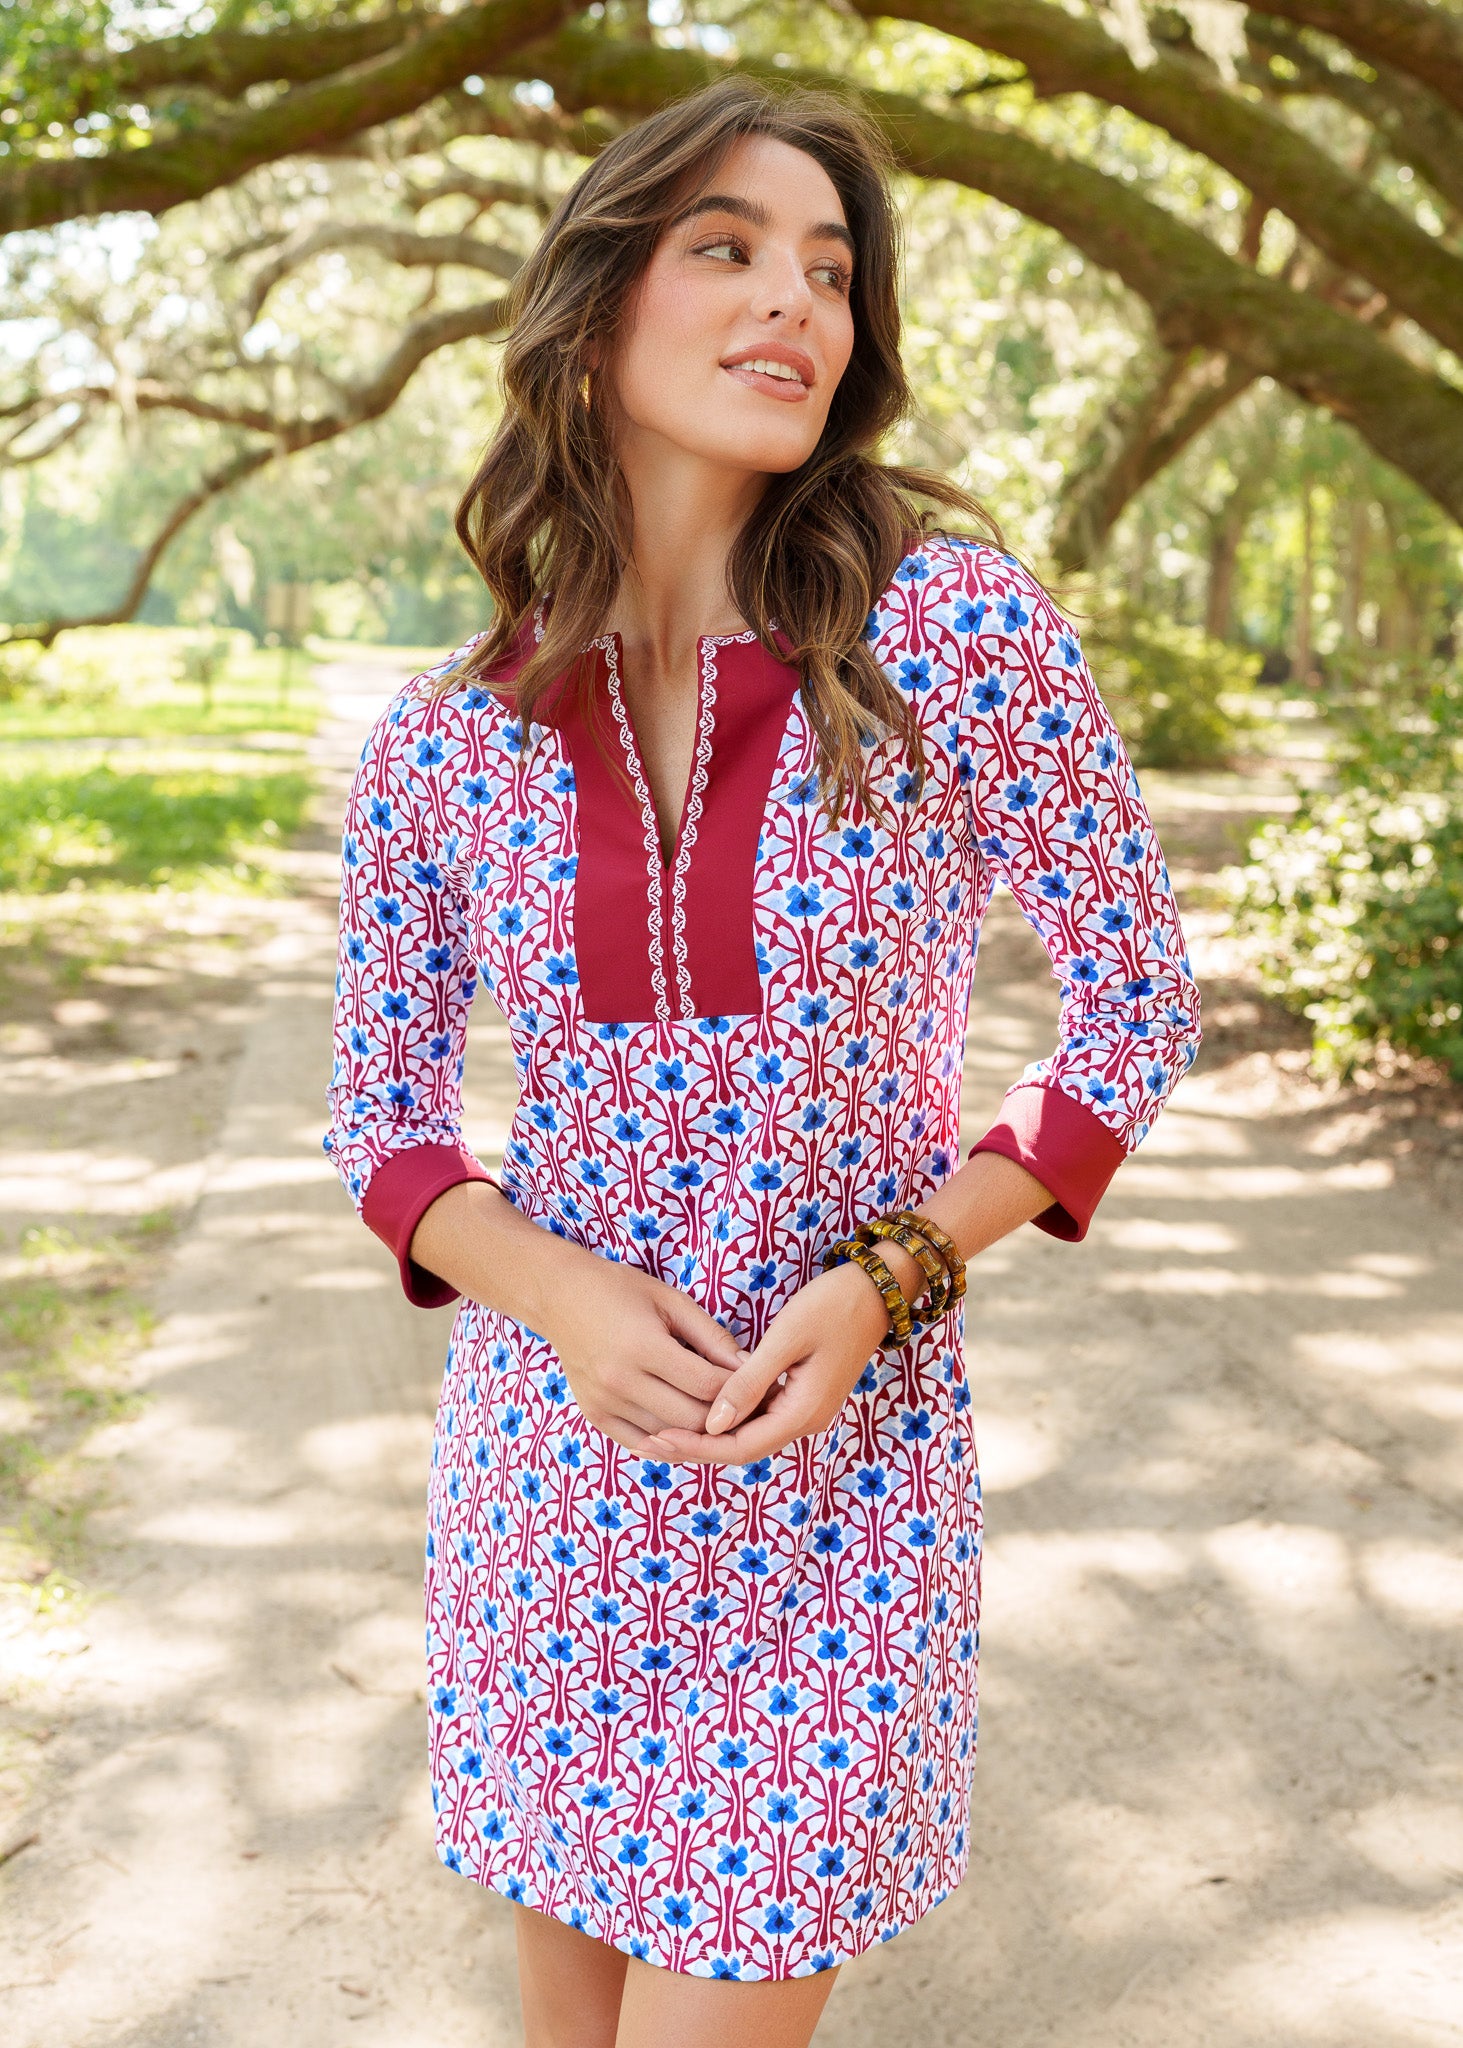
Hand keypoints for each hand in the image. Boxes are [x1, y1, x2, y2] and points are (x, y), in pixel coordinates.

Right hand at [534, 1254, 749, 1453]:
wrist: (559, 1296)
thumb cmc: (621, 1290)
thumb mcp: (671, 1301)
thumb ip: (711, 1336)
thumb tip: (749, 1367)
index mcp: (643, 1346)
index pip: (706, 1385)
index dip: (740, 1388)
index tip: (759, 1384)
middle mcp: (621, 1380)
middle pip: (692, 1419)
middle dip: (725, 1415)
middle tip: (748, 1406)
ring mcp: (604, 1402)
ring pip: (669, 1436)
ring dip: (699, 1431)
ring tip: (721, 1416)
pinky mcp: (594, 1415)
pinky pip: (640, 1443)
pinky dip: (667, 1440)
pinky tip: (684, 1427)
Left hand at [640, 1259, 898, 1465]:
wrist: (877, 1291)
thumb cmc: (833, 1306)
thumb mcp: (786, 1338)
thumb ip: (749, 1382)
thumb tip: (713, 1422)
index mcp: (803, 1412)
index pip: (740, 1447)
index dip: (697, 1447)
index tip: (658, 1438)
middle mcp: (805, 1420)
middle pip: (742, 1449)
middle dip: (695, 1448)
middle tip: (648, 1443)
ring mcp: (804, 1410)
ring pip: (748, 1436)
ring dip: (708, 1437)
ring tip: (663, 1431)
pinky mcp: (800, 1395)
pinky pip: (758, 1419)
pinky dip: (726, 1420)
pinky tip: (698, 1411)